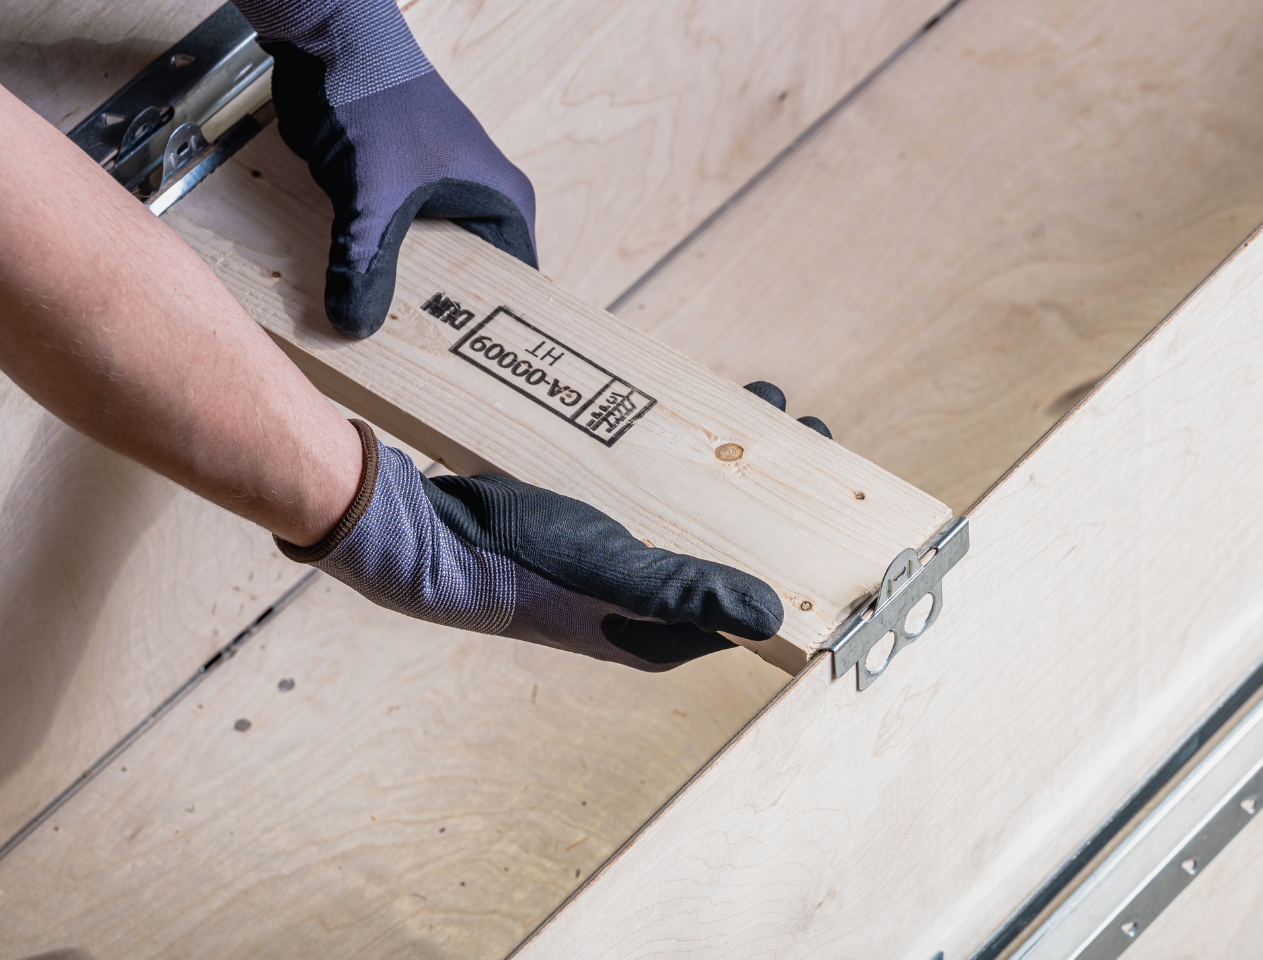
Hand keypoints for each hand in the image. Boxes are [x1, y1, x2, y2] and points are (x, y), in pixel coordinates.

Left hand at [234, 0, 536, 338]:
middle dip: (439, 325)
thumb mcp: (374, 194)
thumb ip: (365, 263)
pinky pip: (386, 258)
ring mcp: (431, 210)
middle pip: (466, 292)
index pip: (518, 291)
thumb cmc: (376, 98)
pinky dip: (368, 277)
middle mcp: (475, 211)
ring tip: (385, 348)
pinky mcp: (390, 207)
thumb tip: (356, 325)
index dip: (498, 333)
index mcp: (502, 207)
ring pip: (421, 278)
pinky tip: (349, 304)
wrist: (326, 47)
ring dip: (398, 302)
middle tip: (421, 371)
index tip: (474, 374)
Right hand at [281, 421, 779, 670]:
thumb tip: (773, 614)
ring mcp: (617, 562)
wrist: (420, 529)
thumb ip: (685, 591)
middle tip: (811, 440)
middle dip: (776, 499)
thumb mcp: (609, 572)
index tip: (842, 516)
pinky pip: (660, 486)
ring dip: (733, 465)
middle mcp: (642, 606)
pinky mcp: (594, 523)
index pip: (749, 610)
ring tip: (765, 410)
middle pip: (731, 551)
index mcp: (654, 637)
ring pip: (698, 511)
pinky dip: (686, 453)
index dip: (799, 568)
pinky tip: (699, 414)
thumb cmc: (512, 560)